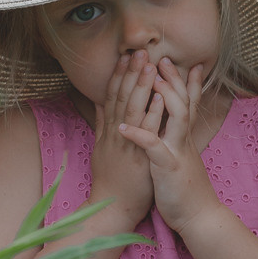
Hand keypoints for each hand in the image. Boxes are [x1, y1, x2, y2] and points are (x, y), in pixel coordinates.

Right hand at [89, 50, 160, 229]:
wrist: (113, 207)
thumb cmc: (110, 179)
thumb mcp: (100, 148)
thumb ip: (100, 124)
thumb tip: (98, 102)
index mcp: (108, 131)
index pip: (112, 96)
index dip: (118, 75)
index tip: (125, 56)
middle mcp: (115, 134)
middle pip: (121, 98)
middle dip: (130, 73)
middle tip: (139, 51)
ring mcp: (127, 144)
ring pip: (133, 109)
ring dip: (141, 85)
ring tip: (149, 64)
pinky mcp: (139, 157)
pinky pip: (146, 131)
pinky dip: (152, 112)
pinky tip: (159, 96)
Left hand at [118, 58, 222, 234]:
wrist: (199, 216)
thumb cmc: (184, 188)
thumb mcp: (179, 158)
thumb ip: (174, 139)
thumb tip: (170, 125)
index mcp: (183, 137)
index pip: (186, 102)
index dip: (183, 81)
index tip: (176, 61)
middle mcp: (182, 139)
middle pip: (182, 101)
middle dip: (172, 78)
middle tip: (160, 57)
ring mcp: (177, 151)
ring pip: (176, 117)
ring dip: (163, 96)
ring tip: (149, 78)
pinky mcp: (168, 168)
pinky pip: (153, 148)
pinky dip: (139, 135)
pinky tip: (122, 127)